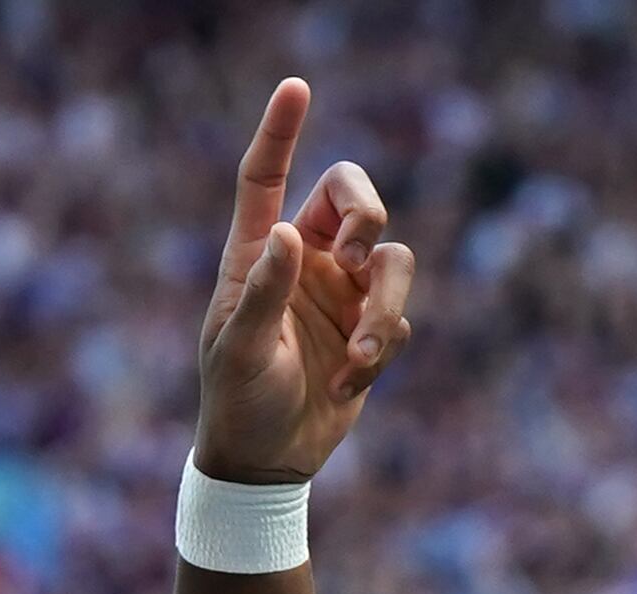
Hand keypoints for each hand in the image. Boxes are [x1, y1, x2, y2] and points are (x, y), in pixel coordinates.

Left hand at [193, 77, 416, 486]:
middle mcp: (306, 261)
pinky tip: (345, 387)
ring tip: (360, 355)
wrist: (267, 462)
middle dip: (369, 214)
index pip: (265, 177)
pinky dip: (380, 352)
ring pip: (394, 261)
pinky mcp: (369, 331)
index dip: (281, 131)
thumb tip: (291, 235)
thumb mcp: (239, 350)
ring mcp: (342, 294)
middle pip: (354, 197)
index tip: (296, 87)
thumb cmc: (236, 402)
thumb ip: (266, 292)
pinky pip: (399, 320)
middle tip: (360, 254)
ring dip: (386, 305)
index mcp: (258, 253)